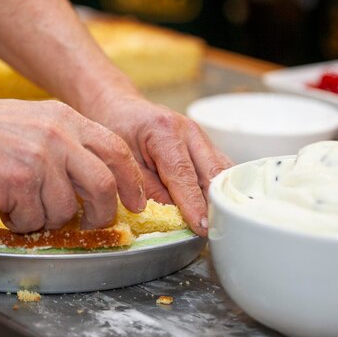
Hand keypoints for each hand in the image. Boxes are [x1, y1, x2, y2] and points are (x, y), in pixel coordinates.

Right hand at [0, 97, 144, 232]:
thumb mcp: (39, 121)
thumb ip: (70, 144)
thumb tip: (97, 182)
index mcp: (68, 120)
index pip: (117, 150)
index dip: (131, 181)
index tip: (134, 202)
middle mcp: (59, 137)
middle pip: (103, 185)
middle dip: (102, 214)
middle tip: (91, 223)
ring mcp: (39, 160)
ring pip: (65, 209)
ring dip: (49, 219)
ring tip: (27, 208)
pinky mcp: (17, 183)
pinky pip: (33, 219)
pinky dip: (23, 223)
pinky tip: (8, 209)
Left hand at [86, 95, 232, 236]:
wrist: (119, 107)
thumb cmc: (115, 130)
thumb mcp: (122, 161)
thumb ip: (147, 189)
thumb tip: (174, 215)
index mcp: (164, 131)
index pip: (184, 175)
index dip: (193, 204)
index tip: (202, 227)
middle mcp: (189, 130)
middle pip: (213, 171)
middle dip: (217, 202)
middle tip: (218, 230)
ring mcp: (200, 135)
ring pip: (222, 170)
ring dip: (222, 195)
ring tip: (221, 222)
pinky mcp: (204, 144)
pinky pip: (219, 167)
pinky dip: (220, 186)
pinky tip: (218, 206)